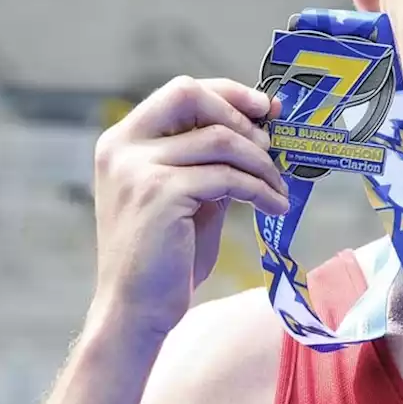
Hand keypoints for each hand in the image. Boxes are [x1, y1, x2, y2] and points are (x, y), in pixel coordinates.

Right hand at [89, 76, 289, 337]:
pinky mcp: (161, 194)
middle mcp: (123, 148)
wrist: (136, 311)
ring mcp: (139, 169)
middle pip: (191, 95)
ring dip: (261, 162)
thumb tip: (261, 130)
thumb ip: (211, 161)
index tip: (264, 107)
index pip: (179, 92)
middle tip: (272, 145)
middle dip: (240, 114)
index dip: (227, 93)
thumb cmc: (165, 258)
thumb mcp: (189, 196)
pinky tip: (275, 206)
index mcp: (123, 142)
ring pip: (220, 139)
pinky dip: (261, 190)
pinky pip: (229, 177)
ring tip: (279, 187)